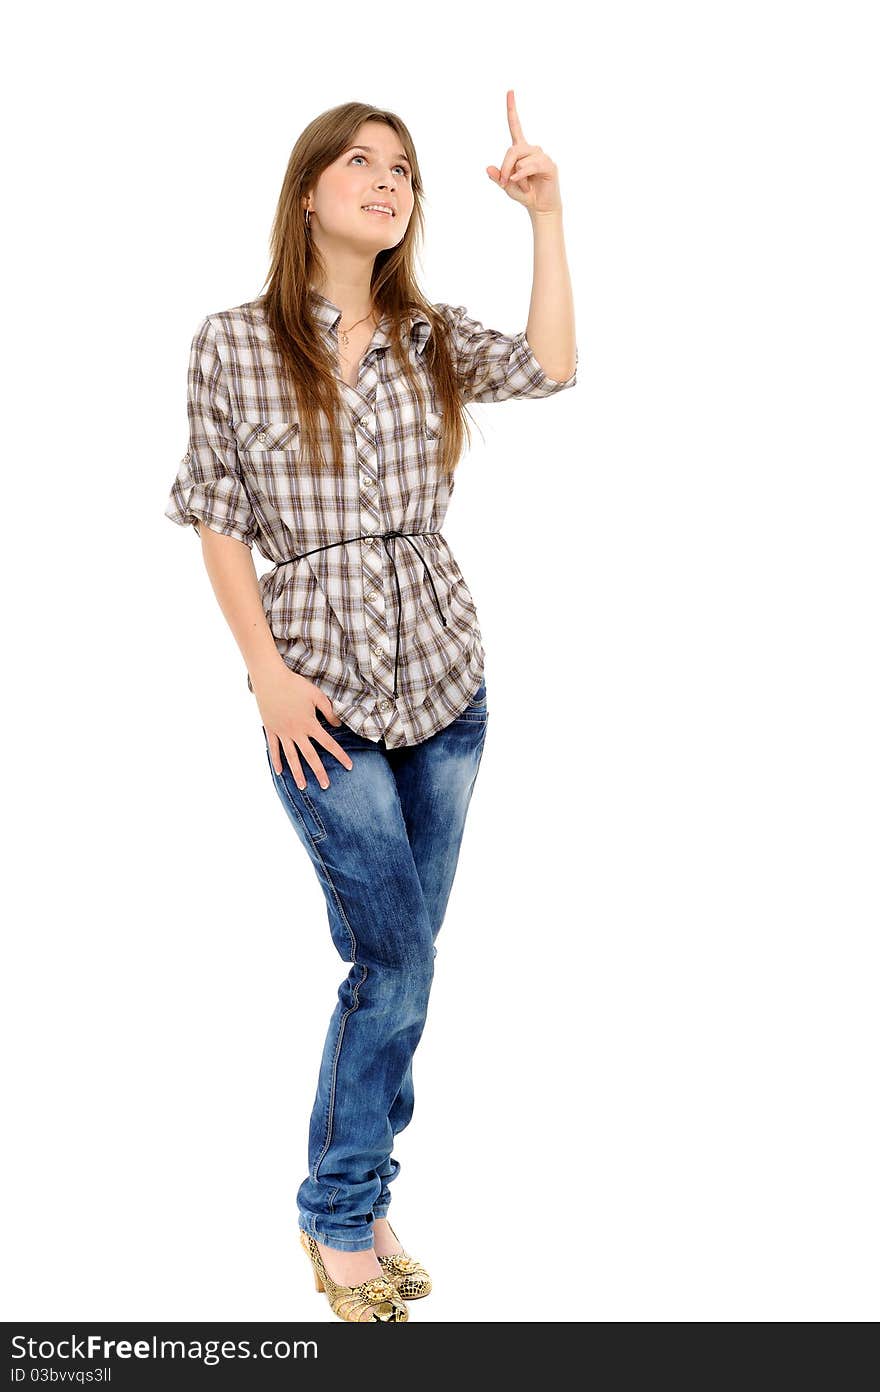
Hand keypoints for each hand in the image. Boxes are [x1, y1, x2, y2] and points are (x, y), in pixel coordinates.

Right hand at [255, 668, 352, 788]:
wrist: (270, 679)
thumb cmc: (295, 684)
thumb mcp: (317, 695)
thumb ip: (329, 711)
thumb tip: (338, 726)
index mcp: (310, 724)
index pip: (329, 744)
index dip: (340, 755)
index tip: (349, 766)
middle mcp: (296, 732)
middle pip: (310, 756)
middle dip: (319, 772)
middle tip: (325, 786)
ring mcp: (282, 732)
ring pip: (291, 757)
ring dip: (297, 773)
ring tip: (302, 786)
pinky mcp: (271, 729)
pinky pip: (274, 748)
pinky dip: (276, 760)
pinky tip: (280, 772)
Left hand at [486, 88, 562, 215]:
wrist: (541, 208)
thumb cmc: (525, 194)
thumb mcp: (506, 185)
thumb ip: (498, 176)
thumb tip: (487, 168)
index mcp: (521, 150)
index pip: (515, 126)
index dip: (512, 109)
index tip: (510, 91)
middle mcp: (532, 149)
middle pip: (512, 150)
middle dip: (504, 167)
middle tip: (504, 183)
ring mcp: (541, 156)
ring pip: (519, 159)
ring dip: (514, 175)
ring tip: (522, 185)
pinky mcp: (549, 165)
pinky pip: (529, 166)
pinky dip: (521, 175)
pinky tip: (522, 183)